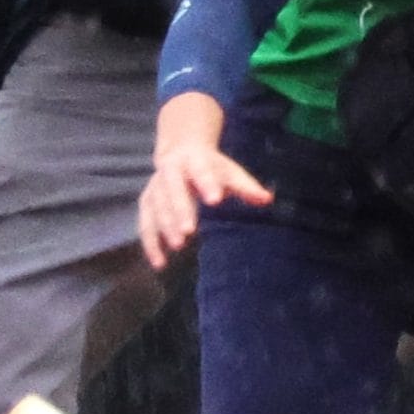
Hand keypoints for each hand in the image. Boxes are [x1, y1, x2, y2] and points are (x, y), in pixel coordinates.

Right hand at [138, 93, 271, 269]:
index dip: (208, 184)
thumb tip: (267, 199)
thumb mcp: (230, 172)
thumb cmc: (211, 166)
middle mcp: (170, 172)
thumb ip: (247, 187)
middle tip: (189, 231)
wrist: (180, 150)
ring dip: (164, 227)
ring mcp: (155, 187)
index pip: (201, 171)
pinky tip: (160, 262)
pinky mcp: (147, 202)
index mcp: (194, 160)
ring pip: (156, 207)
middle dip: (180, 210)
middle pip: (173, 190)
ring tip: (178, 246)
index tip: (216, 201)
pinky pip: (146, 224)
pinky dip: (151, 243)